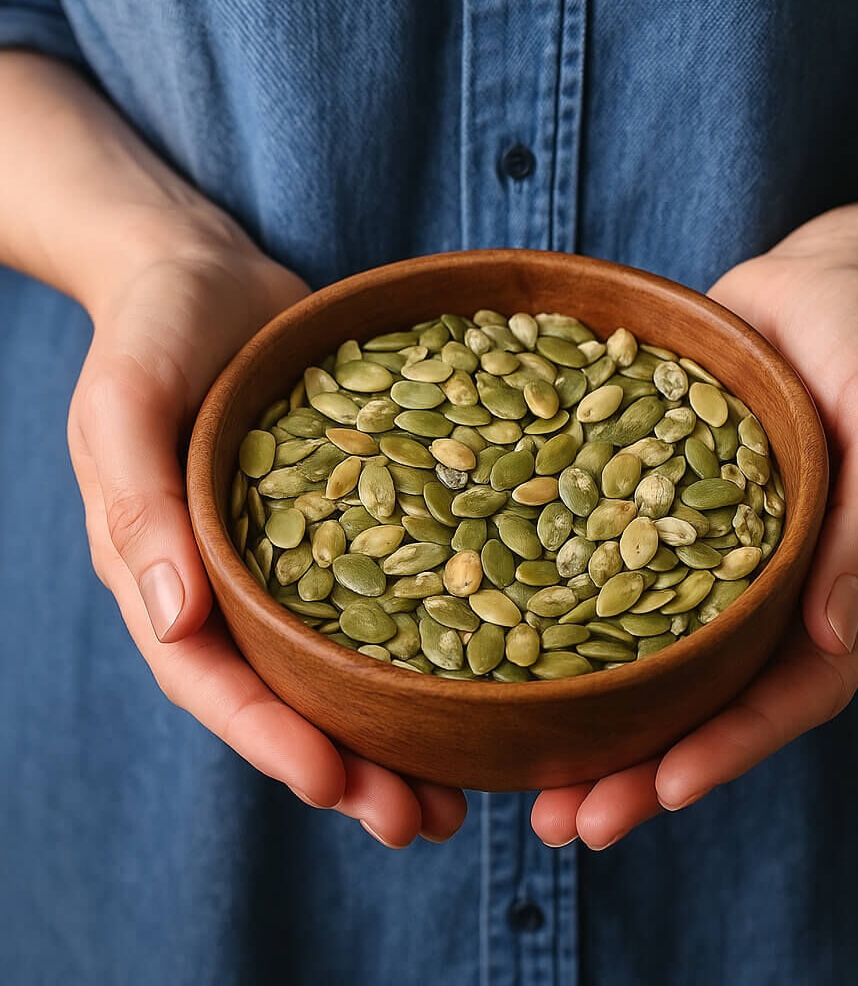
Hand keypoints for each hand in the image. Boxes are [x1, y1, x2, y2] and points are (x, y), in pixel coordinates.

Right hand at [67, 231, 466, 845]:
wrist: (208, 274)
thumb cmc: (154, 330)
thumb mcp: (126, 402)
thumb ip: (136, 505)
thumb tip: (172, 620)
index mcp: (167, 573)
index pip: (214, 680)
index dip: (272, 739)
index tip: (339, 786)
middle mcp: (234, 583)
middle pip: (290, 696)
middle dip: (351, 767)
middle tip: (422, 824)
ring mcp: (297, 557)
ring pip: (345, 664)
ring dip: (398, 733)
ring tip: (463, 795)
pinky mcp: (354, 520)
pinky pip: (392, 592)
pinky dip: (430, 644)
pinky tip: (490, 678)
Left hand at [531, 205, 857, 848]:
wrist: (820, 281)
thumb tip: (834, 638)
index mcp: (842, 586)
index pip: (790, 695)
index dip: (730, 750)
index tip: (658, 794)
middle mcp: (775, 590)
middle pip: (711, 704)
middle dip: (644, 771)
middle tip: (566, 825)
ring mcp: (714, 560)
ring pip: (659, 666)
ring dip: (601, 730)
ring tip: (528, 785)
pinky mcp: (661, 519)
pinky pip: (619, 590)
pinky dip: (576, 637)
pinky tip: (513, 664)